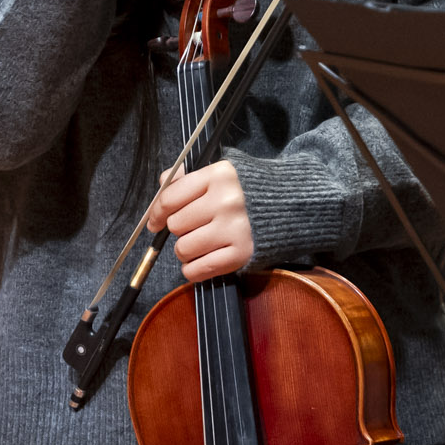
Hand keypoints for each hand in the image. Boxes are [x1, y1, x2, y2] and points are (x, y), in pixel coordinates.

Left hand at [149, 159, 252, 282]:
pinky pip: (199, 270)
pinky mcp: (242, 253)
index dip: (157, 213)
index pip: (170, 198)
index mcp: (218, 176)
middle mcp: (226, 201)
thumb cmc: (246, 191)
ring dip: (186, 250)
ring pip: (184, 249)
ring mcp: (235, 228)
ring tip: (201, 243)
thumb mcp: (219, 174)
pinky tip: (201, 261)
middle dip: (179, 229)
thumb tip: (161, 191)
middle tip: (194, 227)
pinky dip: (193, 270)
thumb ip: (187, 178)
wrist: (288, 206)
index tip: (156, 222)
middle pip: (176, 225)